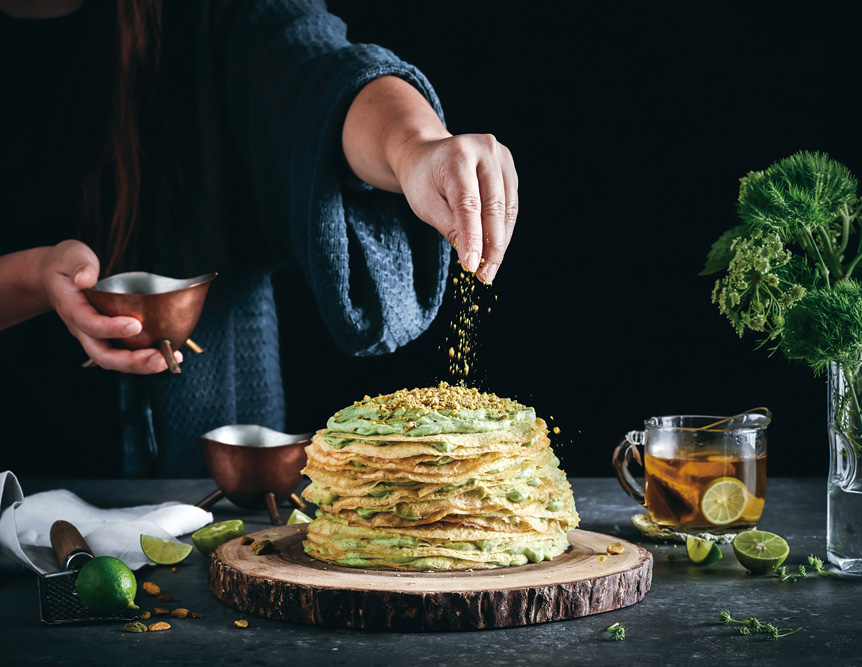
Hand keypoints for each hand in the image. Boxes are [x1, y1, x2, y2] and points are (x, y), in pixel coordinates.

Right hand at [41, 240, 180, 372]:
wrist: (56, 278)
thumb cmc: (67, 266)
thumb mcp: (71, 256)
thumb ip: (80, 265)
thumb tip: (86, 278)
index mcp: (73, 309)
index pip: (89, 324)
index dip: (111, 328)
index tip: (135, 325)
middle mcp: (83, 329)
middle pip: (103, 355)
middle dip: (132, 361)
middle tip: (160, 358)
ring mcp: (95, 336)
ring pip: (115, 360)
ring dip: (142, 365)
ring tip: (170, 359)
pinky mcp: (107, 338)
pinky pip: (124, 354)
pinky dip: (144, 358)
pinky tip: (167, 354)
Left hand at [394, 133, 517, 284]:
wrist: (425, 153)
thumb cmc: (422, 180)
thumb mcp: (425, 204)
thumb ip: (449, 227)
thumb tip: (472, 257)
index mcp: (457, 155)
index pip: (468, 204)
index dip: (472, 238)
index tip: (473, 266)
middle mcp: (484, 150)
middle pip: (494, 207)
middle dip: (491, 246)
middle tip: (485, 274)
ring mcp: (501, 156)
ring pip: (507, 208)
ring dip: (501, 242)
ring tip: (489, 268)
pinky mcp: (508, 166)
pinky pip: (511, 204)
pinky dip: (504, 229)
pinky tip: (494, 248)